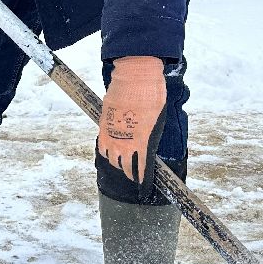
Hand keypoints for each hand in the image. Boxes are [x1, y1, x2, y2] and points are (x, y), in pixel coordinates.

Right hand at [97, 57, 165, 185]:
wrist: (134, 75)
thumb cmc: (151, 94)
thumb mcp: (159, 118)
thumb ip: (152, 135)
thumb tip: (149, 145)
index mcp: (143, 141)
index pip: (142, 168)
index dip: (143, 180)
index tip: (144, 187)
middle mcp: (126, 141)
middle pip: (126, 167)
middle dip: (131, 174)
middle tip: (135, 176)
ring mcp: (112, 134)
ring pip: (112, 159)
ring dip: (118, 164)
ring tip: (123, 165)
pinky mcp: (103, 125)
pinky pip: (102, 146)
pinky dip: (107, 152)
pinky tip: (111, 152)